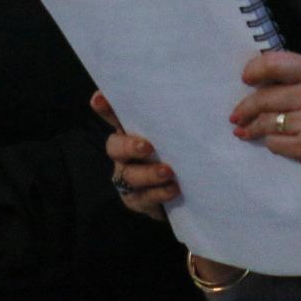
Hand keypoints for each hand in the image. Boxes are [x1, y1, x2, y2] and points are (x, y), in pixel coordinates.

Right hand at [90, 91, 176, 220]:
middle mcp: (125, 153)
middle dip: (128, 146)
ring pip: (128, 175)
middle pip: (115, 147)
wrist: (187, 190)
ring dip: (148, 174)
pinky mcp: (137, 199)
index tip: (99, 100)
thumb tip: (201, 104)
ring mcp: (128, 177)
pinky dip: (158, 193)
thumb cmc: (182, 152)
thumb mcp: (180, 134)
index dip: (105, 107)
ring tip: (168, 172)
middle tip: (146, 147)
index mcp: (133, 130)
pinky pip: (142, 198)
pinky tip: (173, 189)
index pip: (116, 115)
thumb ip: (181, 120)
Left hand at [231, 51, 300, 188]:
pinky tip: (274, 143)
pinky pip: (275, 144)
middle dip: (245, 107)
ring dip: (252, 128)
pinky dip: (273, 144)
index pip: (275, 63)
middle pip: (265, 97)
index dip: (255, 70)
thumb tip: (262, 76)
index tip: (246, 78)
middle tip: (236, 115)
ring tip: (245, 130)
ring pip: (266, 122)